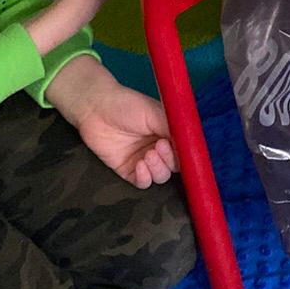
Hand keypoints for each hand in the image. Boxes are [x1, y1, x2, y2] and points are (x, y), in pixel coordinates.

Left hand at [47, 57, 176, 187]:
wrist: (96, 109)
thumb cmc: (128, 105)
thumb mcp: (155, 112)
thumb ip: (173, 127)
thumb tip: (192, 141)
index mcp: (170, 132)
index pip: (185, 149)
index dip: (186, 153)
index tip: (181, 148)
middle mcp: (160, 148)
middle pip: (175, 166)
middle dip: (170, 160)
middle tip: (158, 147)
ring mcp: (144, 160)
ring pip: (161, 176)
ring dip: (158, 168)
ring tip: (147, 155)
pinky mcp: (128, 170)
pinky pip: (143, 183)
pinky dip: (144, 177)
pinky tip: (140, 165)